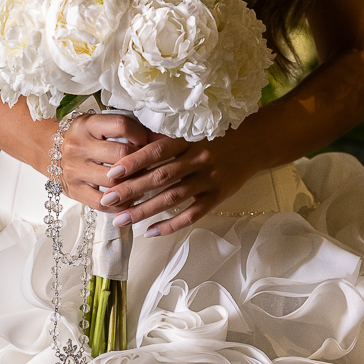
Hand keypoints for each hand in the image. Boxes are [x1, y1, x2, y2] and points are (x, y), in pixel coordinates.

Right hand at [58, 112, 151, 209]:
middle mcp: (78, 146)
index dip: (141, 134)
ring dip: (134, 182)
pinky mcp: (75, 191)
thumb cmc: (83, 137)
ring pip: (114, 180)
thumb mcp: (98, 125)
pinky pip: (103, 202)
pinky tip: (131, 198)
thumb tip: (162, 138)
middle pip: (121, 154)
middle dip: (142, 160)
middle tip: (152, 163)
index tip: (149, 142)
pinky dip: (121, 203)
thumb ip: (125, 129)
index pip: (121, 125)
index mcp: (86, 125)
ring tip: (144, 180)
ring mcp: (75, 170)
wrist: (49, 151)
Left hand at [97, 129, 255, 236]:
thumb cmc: (217, 135)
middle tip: (107, 201)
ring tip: (122, 220)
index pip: (156, 151)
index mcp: (188, 140)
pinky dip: (171, 224)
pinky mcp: (218, 196)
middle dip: (131, 190)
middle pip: (160, 177)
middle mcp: (198, 159)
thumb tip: (131, 146)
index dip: (133, 162)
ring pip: (172, 198)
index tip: (112, 174)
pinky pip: (192, 214)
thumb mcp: (193, 131)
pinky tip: (151, 232)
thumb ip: (167, 140)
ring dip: (145, 210)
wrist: (256, 142)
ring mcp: (208, 180)